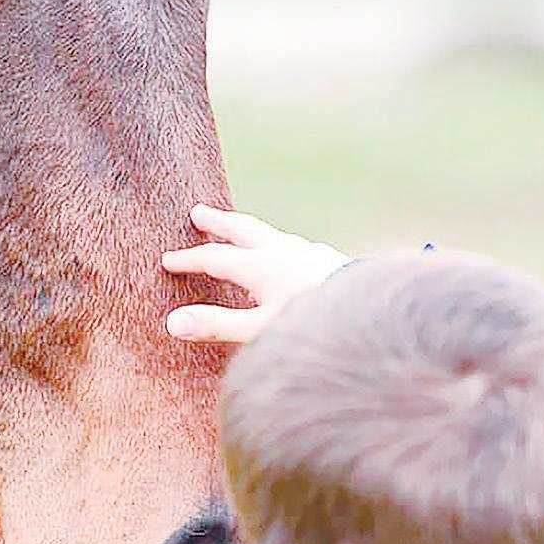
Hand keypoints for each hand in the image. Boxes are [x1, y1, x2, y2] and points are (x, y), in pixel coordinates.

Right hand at [161, 205, 350, 342]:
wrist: (374, 314)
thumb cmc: (314, 325)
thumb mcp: (259, 331)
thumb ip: (217, 325)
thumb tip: (173, 322)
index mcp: (262, 265)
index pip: (215, 257)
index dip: (189, 259)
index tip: (168, 260)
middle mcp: (285, 252)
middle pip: (244, 229)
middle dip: (219, 222)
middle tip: (198, 212)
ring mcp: (311, 254)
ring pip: (273, 235)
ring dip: (251, 231)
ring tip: (243, 231)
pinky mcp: (332, 263)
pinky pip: (298, 248)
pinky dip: (281, 247)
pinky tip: (291, 256)